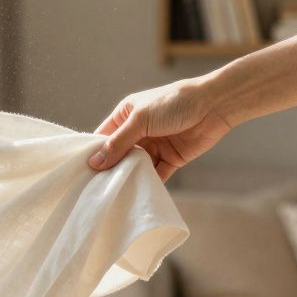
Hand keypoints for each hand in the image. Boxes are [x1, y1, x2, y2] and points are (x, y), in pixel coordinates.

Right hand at [88, 80, 234, 180]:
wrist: (214, 105)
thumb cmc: (174, 103)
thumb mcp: (140, 120)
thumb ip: (118, 143)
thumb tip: (94, 163)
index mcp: (126, 115)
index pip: (103, 136)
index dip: (94, 153)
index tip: (81, 172)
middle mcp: (138, 131)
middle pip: (118, 154)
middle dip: (110, 169)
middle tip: (95, 188)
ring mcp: (154, 145)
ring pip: (136, 166)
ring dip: (128, 177)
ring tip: (114, 194)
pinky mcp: (170, 158)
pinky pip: (155, 174)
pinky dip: (148, 183)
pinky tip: (138, 194)